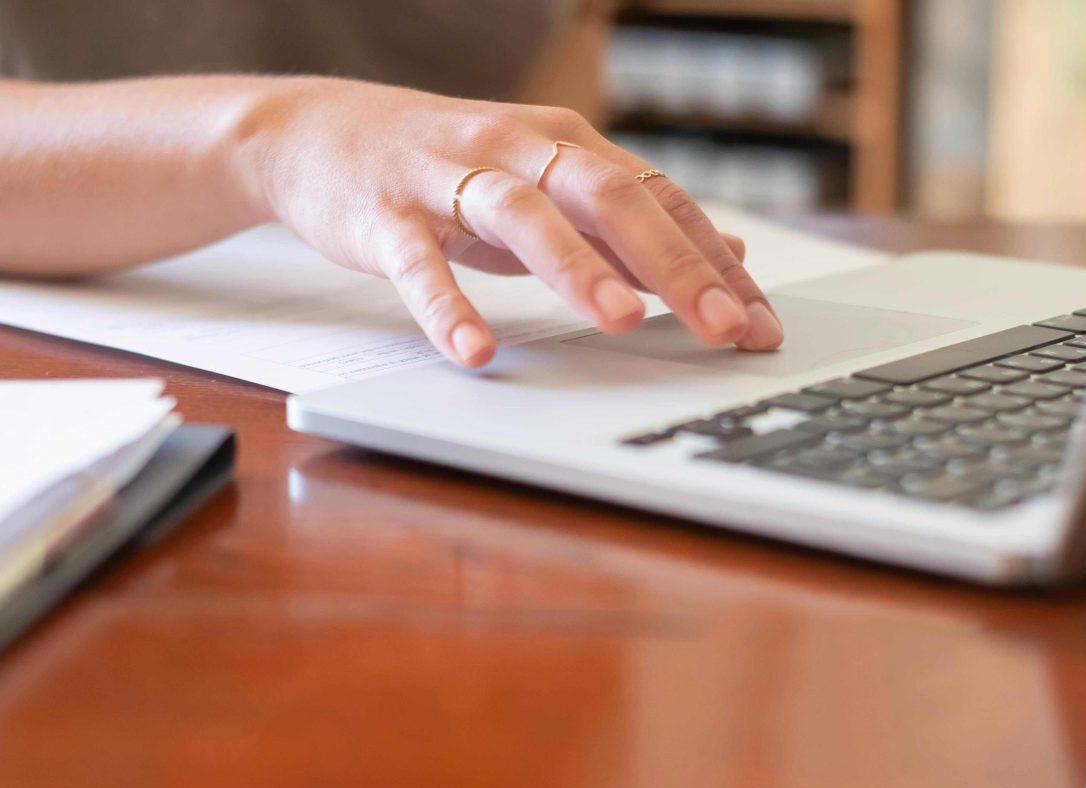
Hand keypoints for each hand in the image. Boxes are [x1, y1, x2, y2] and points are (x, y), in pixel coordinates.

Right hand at [239, 78, 783, 366]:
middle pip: (610, 198)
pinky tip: (478, 350)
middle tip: (723, 328)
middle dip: (673, 265)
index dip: (714, 262)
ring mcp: (449, 176)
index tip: (760, 325)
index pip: (660, 200)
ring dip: (574, 269)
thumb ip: (630, 225)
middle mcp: (519, 149)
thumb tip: (726, 254)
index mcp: (567, 145)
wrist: (319, 134)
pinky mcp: (385, 212)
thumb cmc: (450, 172)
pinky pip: (420, 261)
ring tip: (620, 323)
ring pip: (523, 214)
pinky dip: (448, 305)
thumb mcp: (548, 189)